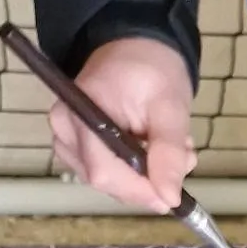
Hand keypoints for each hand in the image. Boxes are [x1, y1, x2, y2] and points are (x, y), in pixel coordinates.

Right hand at [52, 37, 195, 212]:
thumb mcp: (169, 105)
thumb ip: (168, 152)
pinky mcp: (77, 150)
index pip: (103, 171)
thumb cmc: (151, 68)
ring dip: (146, 177)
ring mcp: (67, 142)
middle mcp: (64, 130)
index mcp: (79, 111)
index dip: (138, 190)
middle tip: (182, 158)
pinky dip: (136, 172)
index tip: (171, 195)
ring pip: (110, 183)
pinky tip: (152, 150)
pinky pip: (109, 175)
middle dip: (147, 181)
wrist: (135, 49)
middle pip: (105, 180)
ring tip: (170, 148)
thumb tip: (168, 198)